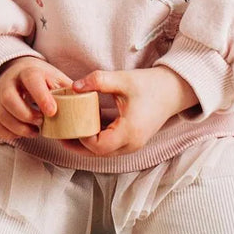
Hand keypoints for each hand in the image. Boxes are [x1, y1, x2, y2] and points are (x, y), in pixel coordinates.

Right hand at [0, 56, 73, 142]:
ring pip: (0, 113)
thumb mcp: (55, 78)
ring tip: (34, 132)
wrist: (15, 73)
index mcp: (28, 72)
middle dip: (25, 115)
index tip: (52, 112)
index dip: (41, 97)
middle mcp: (9, 82)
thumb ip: (68, 90)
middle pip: (9, 99)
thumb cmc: (41, 80)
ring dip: (18, 127)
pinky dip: (8, 133)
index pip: (31, 81)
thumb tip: (88, 104)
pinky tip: (21, 133)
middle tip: (40, 123)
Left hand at [59, 66, 199, 157]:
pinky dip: (96, 139)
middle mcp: (132, 144)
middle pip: (98, 153)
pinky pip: (110, 145)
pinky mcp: (132, 140)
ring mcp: (133, 144)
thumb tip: (74, 86)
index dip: (81, 138)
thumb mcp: (122, 79)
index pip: (99, 145)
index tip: (69, 124)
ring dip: (86, 144)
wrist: (173, 90)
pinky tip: (84, 127)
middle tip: (60, 133)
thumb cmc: (150, 85)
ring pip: (104, 152)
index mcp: (129, 132)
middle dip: (78, 145)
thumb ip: (98, 81)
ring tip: (67, 131)